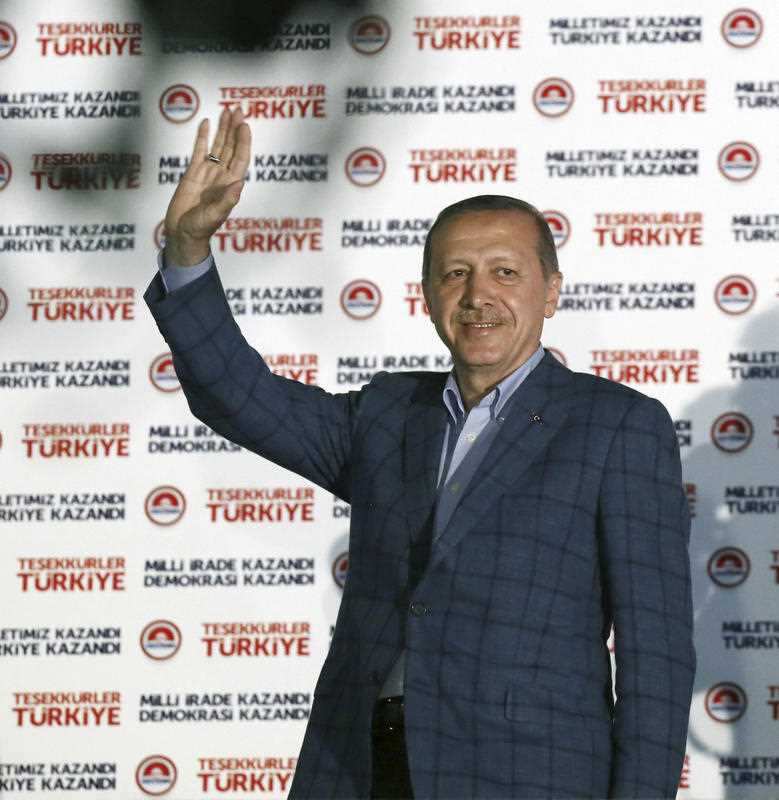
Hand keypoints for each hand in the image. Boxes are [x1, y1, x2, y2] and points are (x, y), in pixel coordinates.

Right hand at [163, 107, 250, 265]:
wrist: (183, 233)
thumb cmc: (200, 228)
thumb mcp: (214, 216)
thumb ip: (227, 201)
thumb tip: (239, 183)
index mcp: (229, 185)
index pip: (240, 158)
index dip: (243, 142)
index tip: (244, 125)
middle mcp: (221, 176)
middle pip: (231, 148)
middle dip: (235, 129)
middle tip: (238, 110)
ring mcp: (208, 173)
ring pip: (217, 146)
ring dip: (223, 130)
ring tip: (227, 112)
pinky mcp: (193, 173)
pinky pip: (199, 151)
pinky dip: (203, 137)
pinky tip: (206, 123)